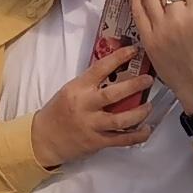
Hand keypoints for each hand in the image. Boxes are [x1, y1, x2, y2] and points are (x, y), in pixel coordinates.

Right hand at [30, 38, 156, 167]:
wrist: (43, 139)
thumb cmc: (58, 112)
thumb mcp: (69, 91)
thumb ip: (90, 84)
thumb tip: (116, 72)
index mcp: (78, 88)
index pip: (100, 68)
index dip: (119, 57)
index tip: (134, 50)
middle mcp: (85, 106)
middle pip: (114, 94)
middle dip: (135, 85)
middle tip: (149, 80)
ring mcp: (91, 125)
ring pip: (120, 119)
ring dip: (139, 112)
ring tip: (149, 106)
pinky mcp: (96, 142)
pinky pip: (121, 139)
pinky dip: (137, 135)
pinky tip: (146, 130)